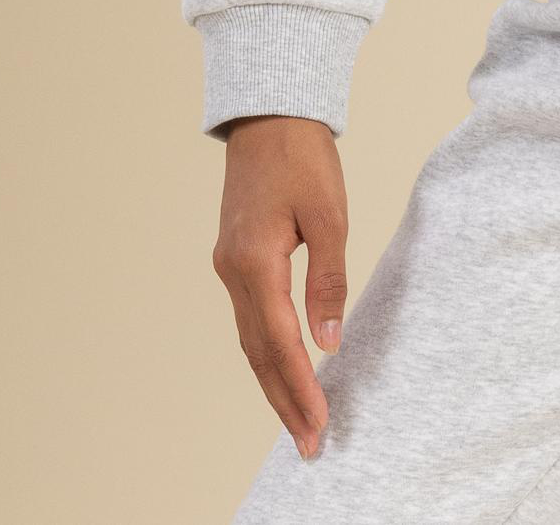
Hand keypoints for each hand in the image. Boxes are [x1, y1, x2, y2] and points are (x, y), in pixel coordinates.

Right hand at [211, 115, 348, 460]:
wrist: (270, 115)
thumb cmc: (302, 157)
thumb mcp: (328, 214)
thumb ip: (328, 279)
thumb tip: (329, 340)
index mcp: (255, 262)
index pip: (279, 343)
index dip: (299, 388)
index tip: (318, 425)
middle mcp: (233, 272)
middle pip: (258, 353)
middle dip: (284, 401)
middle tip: (309, 444)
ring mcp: (229, 266)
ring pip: (251, 340)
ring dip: (274, 382)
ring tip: (299, 420)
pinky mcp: (235, 258)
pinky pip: (250, 319)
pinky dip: (267, 352)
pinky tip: (284, 369)